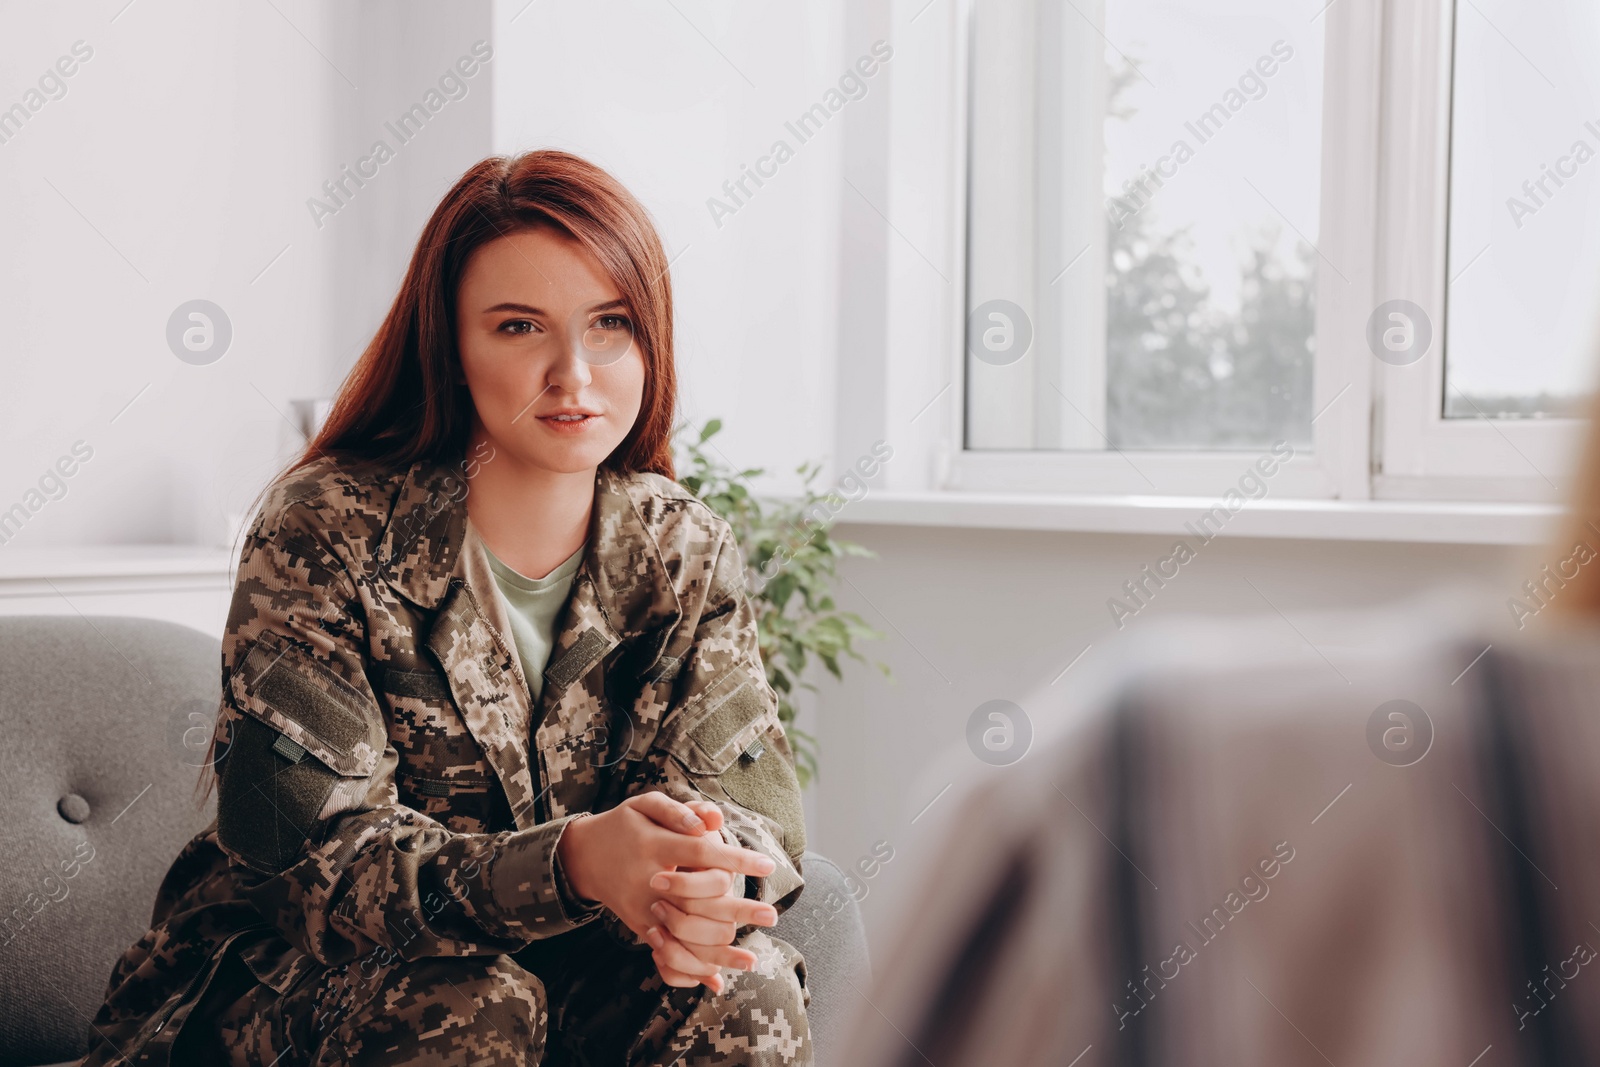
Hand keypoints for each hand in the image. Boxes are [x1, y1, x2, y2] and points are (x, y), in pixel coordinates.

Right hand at [557, 793, 777, 989]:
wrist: (584, 857)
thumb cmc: (624, 826)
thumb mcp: (645, 806)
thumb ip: (680, 810)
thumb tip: (714, 822)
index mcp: (655, 845)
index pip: (701, 852)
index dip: (735, 859)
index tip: (767, 866)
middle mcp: (650, 880)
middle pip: (699, 900)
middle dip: (739, 910)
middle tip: (773, 914)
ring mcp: (644, 908)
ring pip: (685, 934)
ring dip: (720, 949)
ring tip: (753, 958)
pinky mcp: (640, 927)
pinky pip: (667, 952)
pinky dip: (692, 967)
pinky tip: (718, 977)